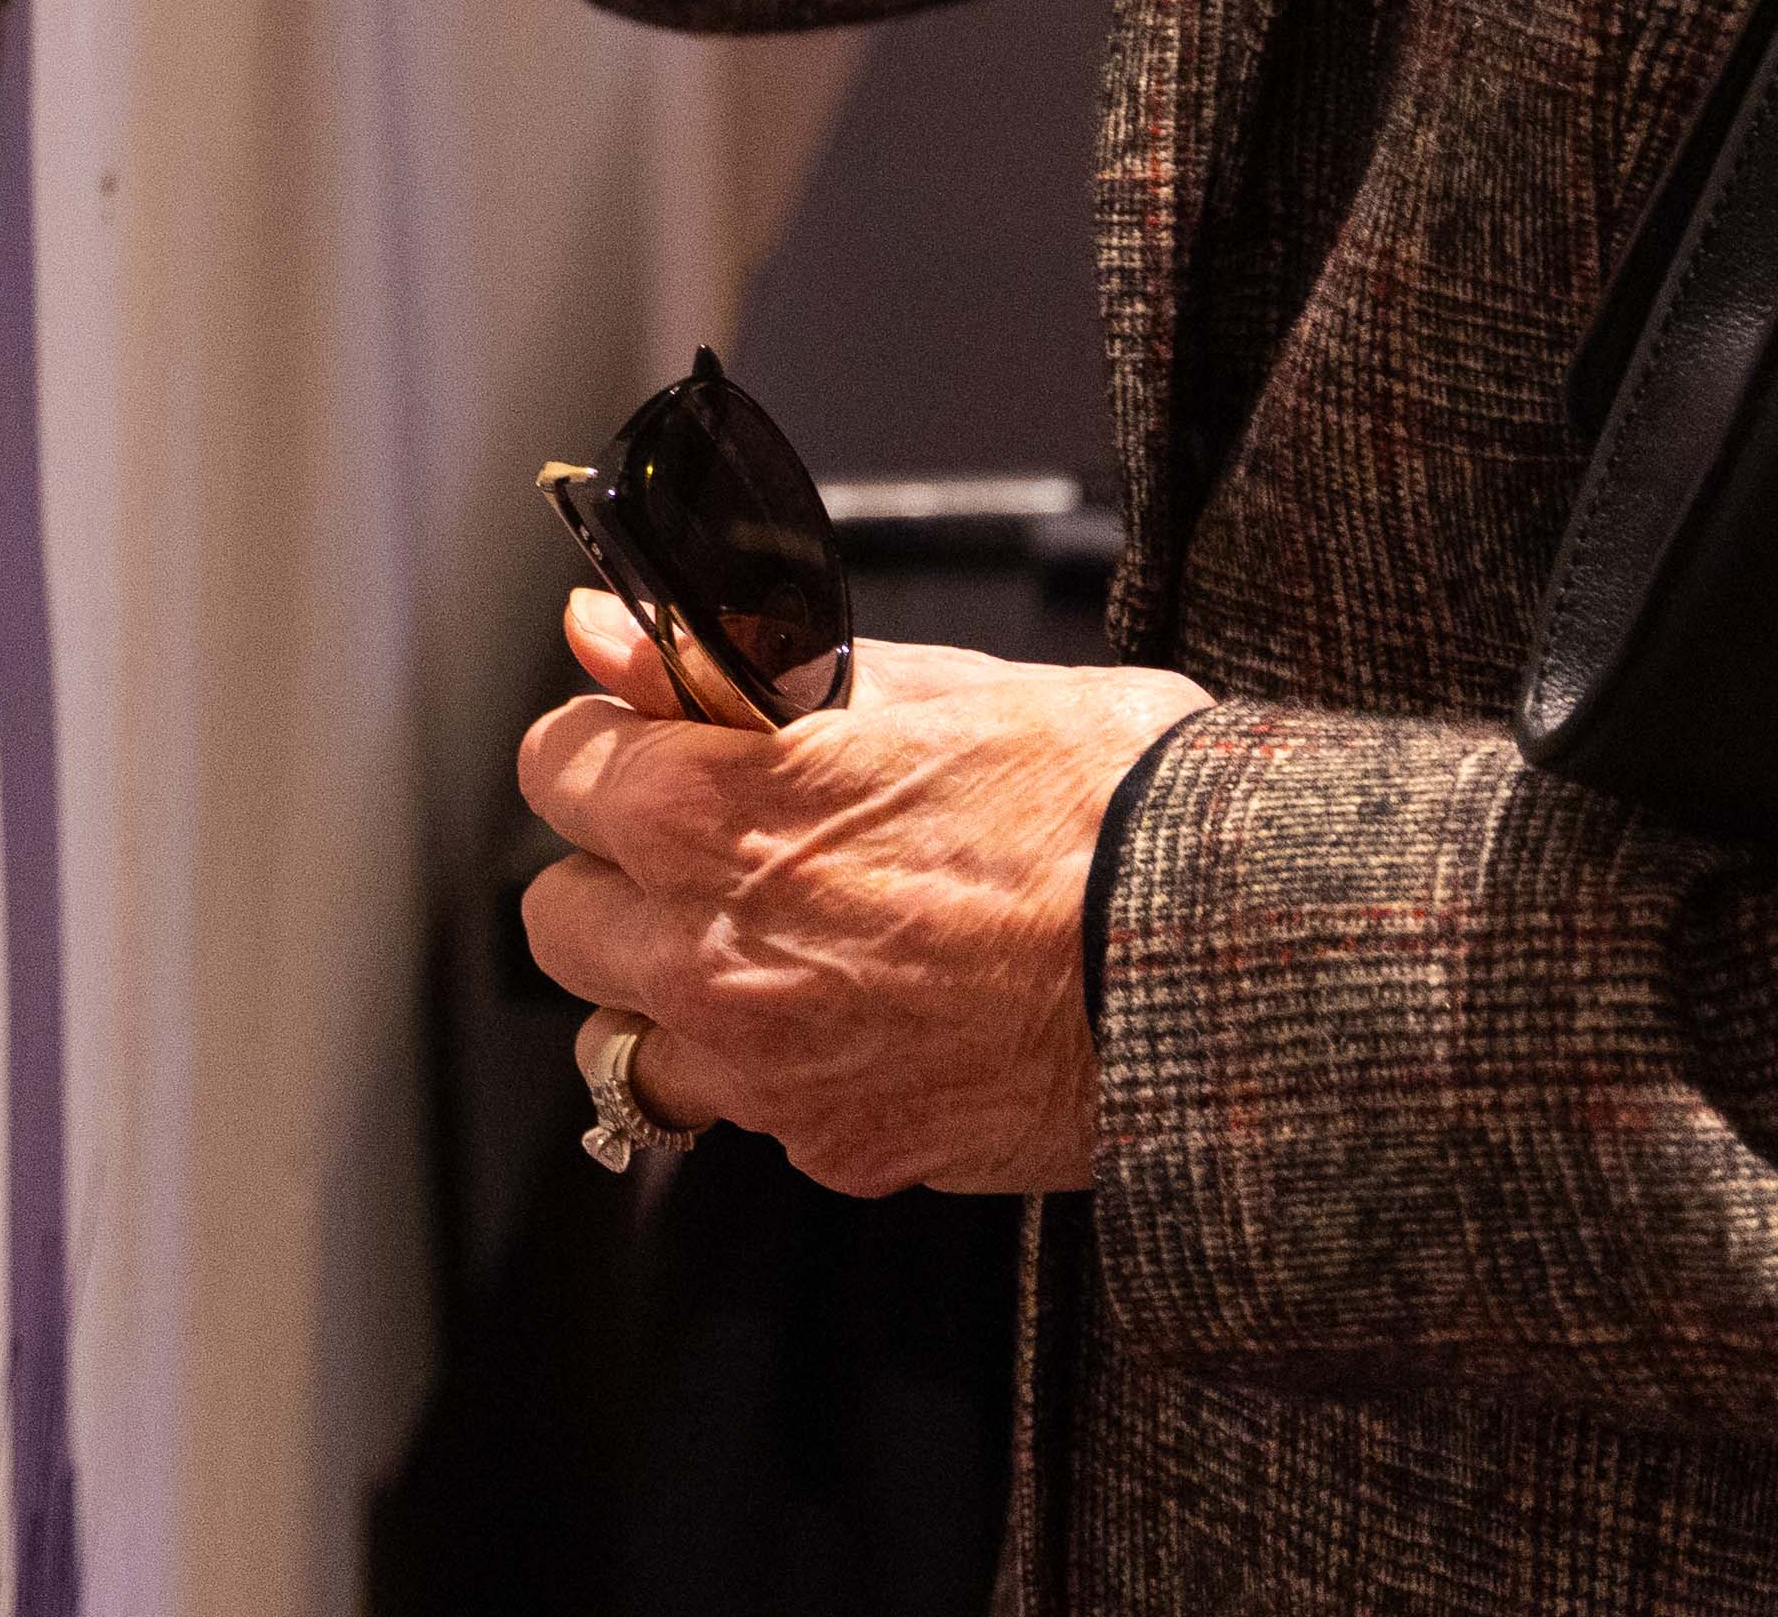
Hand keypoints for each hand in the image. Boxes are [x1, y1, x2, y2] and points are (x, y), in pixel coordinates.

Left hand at [515, 593, 1207, 1196]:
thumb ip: (733, 664)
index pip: (555, 767)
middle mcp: (711, 953)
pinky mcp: (837, 1149)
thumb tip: (603, 628)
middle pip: (560, 920)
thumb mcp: (924, 686)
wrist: (1222, 960)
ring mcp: (768, 1070)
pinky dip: (780, 1072)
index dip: (609, 743)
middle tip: (712, 850)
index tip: (653, 744)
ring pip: (626, 1040)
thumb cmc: (1104, 801)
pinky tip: (869, 1017)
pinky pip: (749, 1113)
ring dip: (672, 994)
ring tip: (778, 949)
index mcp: (713, 812)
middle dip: (620, 877)